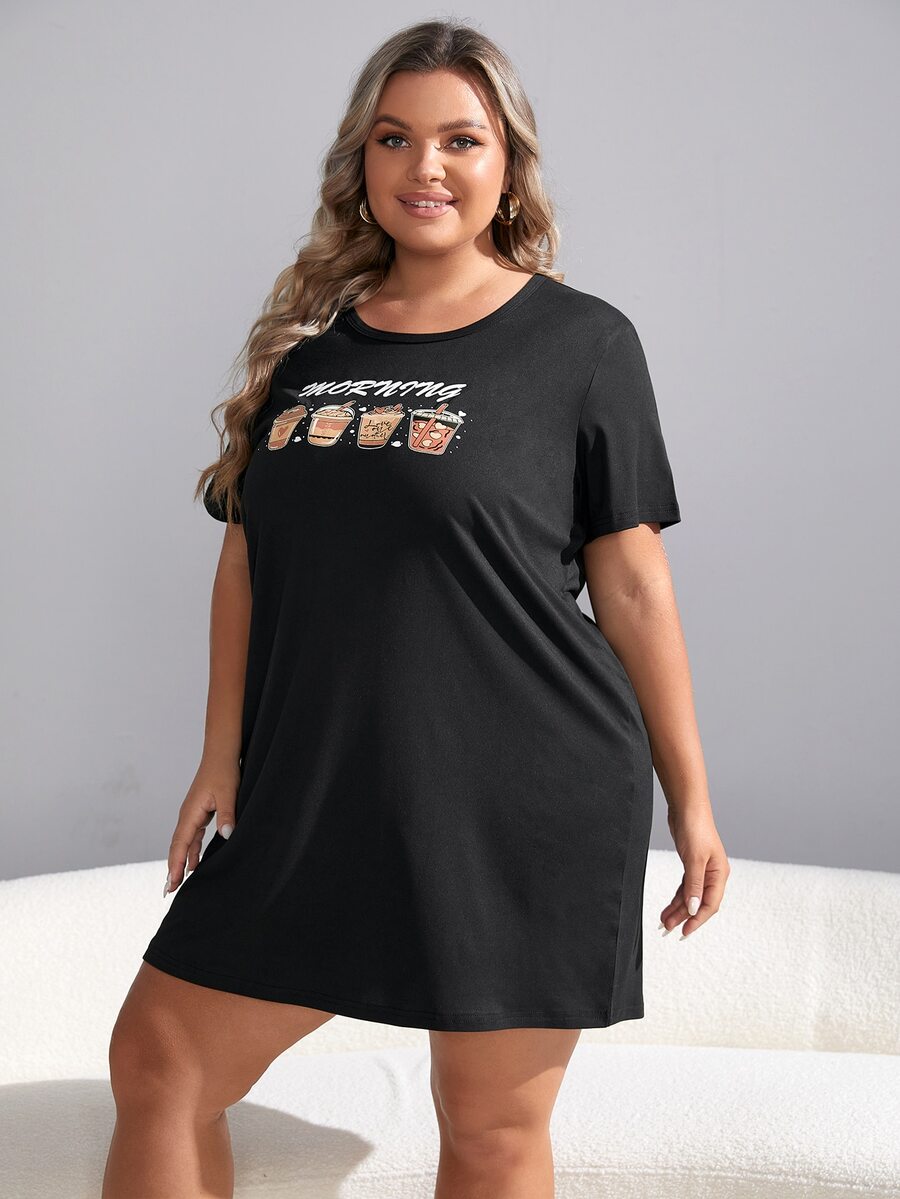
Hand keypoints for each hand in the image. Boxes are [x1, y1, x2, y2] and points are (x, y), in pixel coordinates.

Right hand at [162, 759, 240, 896]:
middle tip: (169, 891)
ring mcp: (192, 814)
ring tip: (178, 883)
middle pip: (177, 847)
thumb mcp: (228, 794)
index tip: (172, 883)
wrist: (221, 754)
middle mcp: (187, 815)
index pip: (180, 844)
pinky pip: (192, 837)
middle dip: (172, 868)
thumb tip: (227, 835)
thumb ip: (227, 815)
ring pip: (183, 843)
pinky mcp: (200, 813)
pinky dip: (191, 851)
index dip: (175, 865)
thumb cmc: (224, 772)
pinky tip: (194, 864)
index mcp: (191, 813)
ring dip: (181, 862)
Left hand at [659, 802, 728, 937]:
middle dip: (685, 917)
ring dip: (678, 910)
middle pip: (700, 903)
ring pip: (690, 896)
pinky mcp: (691, 865)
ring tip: (664, 922)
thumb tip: (693, 908)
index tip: (684, 931)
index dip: (697, 920)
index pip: (710, 904)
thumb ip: (694, 885)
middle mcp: (713, 875)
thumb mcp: (694, 859)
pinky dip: (676, 898)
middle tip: (668, 929)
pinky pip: (685, 888)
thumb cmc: (695, 828)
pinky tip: (668, 907)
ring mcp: (702, 870)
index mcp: (719, 874)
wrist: (687, 807)